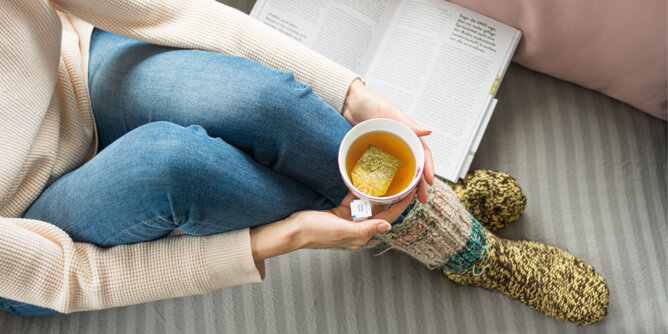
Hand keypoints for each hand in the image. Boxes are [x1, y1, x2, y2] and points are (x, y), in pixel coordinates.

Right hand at [248, 189, 415, 273]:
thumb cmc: (314, 233)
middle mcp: (358, 226)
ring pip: (370, 202)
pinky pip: (355, 196)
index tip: (412, 190)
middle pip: (383, 209)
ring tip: (391, 175)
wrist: (291, 231)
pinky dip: (362, 187)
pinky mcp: (339, 210)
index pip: (389, 217)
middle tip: (405, 178)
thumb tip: (387, 225)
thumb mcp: (341, 231)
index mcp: (362, 234)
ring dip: (380, 190)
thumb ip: (365, 229)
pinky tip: (368, 176)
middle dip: (395, 195)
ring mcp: (349, 218)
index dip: (402, 204)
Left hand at [342, 79, 434, 202]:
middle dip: (420, 184)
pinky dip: (389, 181)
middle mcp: (400, 143)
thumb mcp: (390, 113)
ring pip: (401, 170)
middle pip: (414, 166)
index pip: (422, 153)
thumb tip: (429, 132)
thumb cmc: (371, 103)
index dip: (428, 168)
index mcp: (408, 134)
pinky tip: (388, 193)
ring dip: (406, 186)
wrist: (349, 102)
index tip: (431, 182)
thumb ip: (409, 124)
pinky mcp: (375, 154)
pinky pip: (385, 170)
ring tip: (408, 201)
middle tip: (423, 200)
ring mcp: (388, 150)